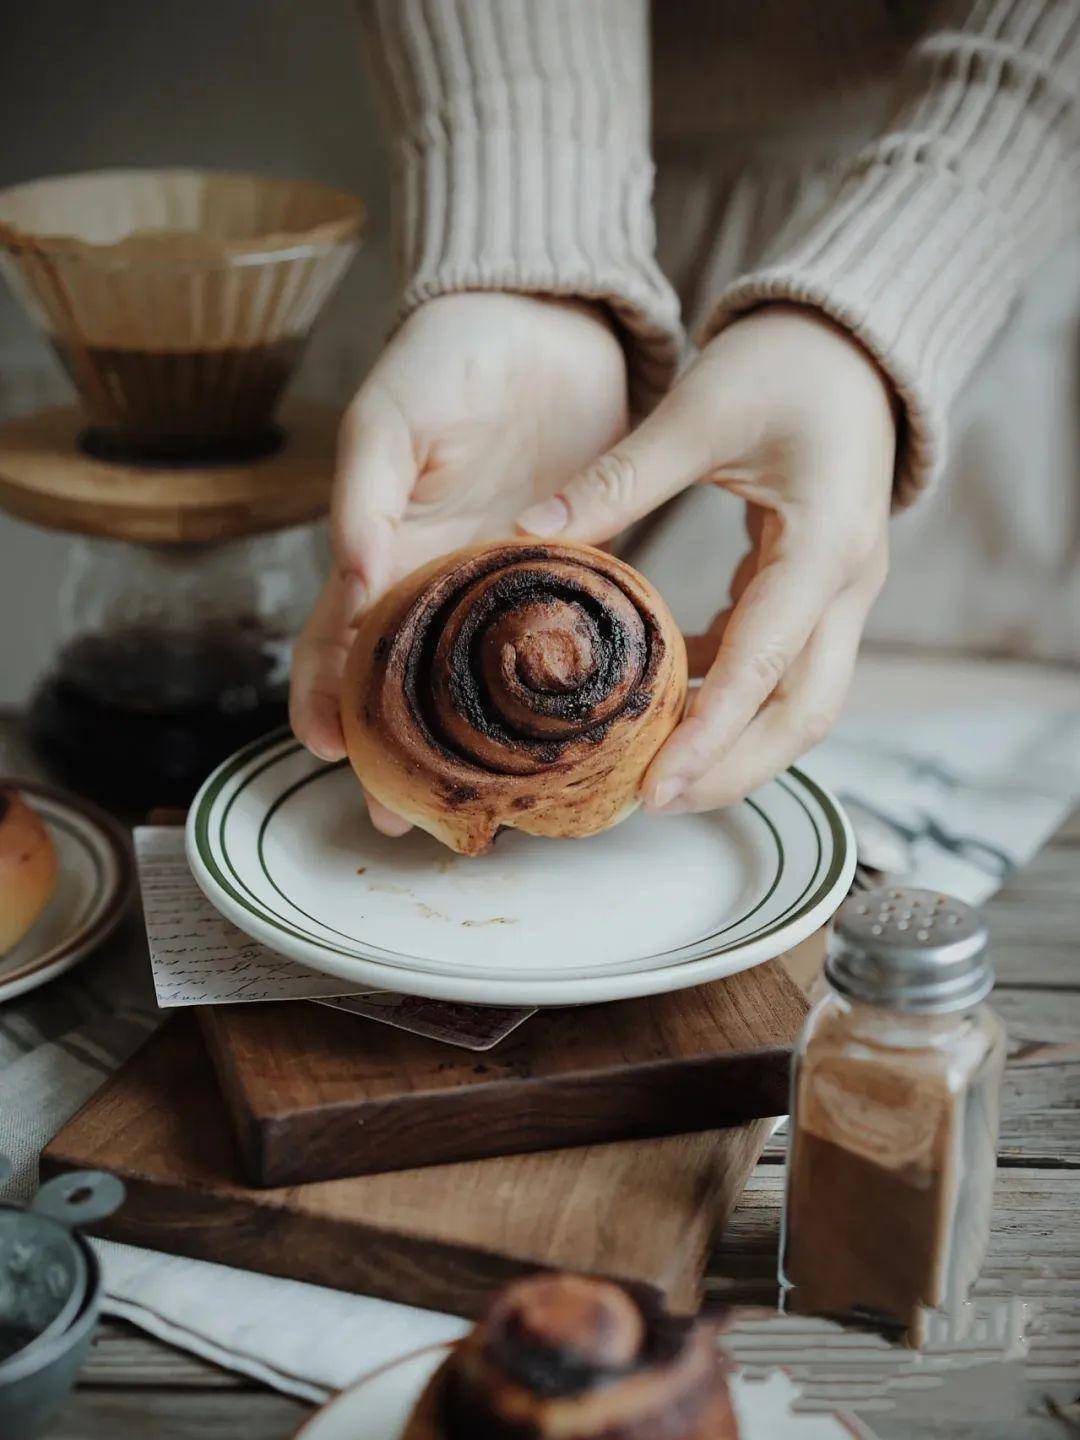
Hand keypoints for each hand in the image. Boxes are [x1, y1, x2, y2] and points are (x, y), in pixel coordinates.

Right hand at [289, 292, 627, 831]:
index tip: (321, 749)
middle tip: (400, 814)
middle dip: (394, 744)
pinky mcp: (568, 568)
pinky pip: (555, 639)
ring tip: (483, 797)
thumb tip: (355, 572)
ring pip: (480, 674)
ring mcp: (503, 578)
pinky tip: (563, 734)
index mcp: (386, 543)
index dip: (323, 690)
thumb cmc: (453, 352)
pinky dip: (551, 689)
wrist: (550, 318)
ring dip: (472, 737)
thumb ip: (365, 488)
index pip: (341, 633)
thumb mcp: (393, 411)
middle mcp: (440, 574)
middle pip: (406, 676)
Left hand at [516, 304, 894, 812]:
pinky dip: (732, 699)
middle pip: (804, 714)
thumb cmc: (785, 363)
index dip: (709, 736)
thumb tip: (529, 534)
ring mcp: (841, 594)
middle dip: (734, 771)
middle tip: (650, 802)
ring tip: (653, 773)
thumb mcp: (700, 409)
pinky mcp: (819, 592)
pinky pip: (783, 667)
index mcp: (824, 545)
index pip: (765, 666)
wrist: (855, 344)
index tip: (654, 788)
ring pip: (801, 703)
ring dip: (736, 747)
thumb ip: (620, 477)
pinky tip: (669, 701)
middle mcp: (846, 584)